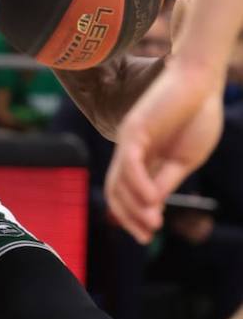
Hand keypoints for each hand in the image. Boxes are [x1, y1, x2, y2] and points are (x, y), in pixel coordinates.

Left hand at [106, 58, 223, 242]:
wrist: (202, 82)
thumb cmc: (197, 116)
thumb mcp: (184, 159)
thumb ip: (166, 180)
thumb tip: (152, 207)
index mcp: (142, 160)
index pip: (126, 194)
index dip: (133, 217)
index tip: (147, 236)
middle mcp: (129, 152)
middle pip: (116, 192)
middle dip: (129, 217)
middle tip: (147, 236)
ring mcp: (128, 140)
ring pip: (120, 181)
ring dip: (134, 206)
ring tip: (152, 222)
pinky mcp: (135, 129)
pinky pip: (131, 162)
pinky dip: (138, 184)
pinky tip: (153, 200)